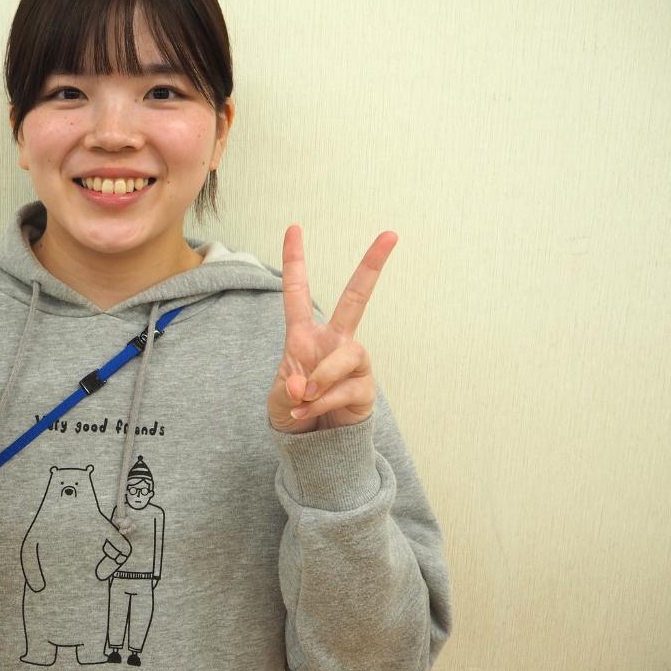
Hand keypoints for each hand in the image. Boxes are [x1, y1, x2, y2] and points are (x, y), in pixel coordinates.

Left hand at [268, 225, 396, 433]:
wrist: (313, 442)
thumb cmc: (295, 408)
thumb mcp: (280, 397)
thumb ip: (288, 387)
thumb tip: (304, 384)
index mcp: (306, 334)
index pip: (298, 292)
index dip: (295, 261)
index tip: (294, 227)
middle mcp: (334, 340)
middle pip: (356, 298)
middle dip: (372, 265)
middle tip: (390, 235)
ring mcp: (352, 362)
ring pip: (345, 356)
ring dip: (321, 379)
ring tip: (303, 398)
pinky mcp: (364, 387)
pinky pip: (344, 390)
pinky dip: (321, 403)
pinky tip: (308, 413)